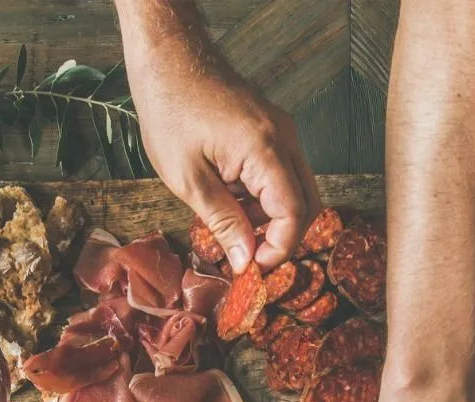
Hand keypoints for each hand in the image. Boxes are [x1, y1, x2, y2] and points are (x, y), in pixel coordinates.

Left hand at [124, 33, 319, 272]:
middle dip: (281, 239)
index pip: (294, 214)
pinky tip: (231, 205)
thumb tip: (245, 261)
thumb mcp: (189, 180)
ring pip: (295, 192)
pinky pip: (280, 175)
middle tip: (246, 259)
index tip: (251, 269)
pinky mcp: (270, 132)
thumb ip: (223, 222)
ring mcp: (281, 133)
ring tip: (230, 229)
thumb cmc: (170, 111)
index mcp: (265, 150)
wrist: (168, 58)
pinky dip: (263, 200)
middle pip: (306, 205)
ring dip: (270, 221)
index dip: (278, 249)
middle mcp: (284, 139)